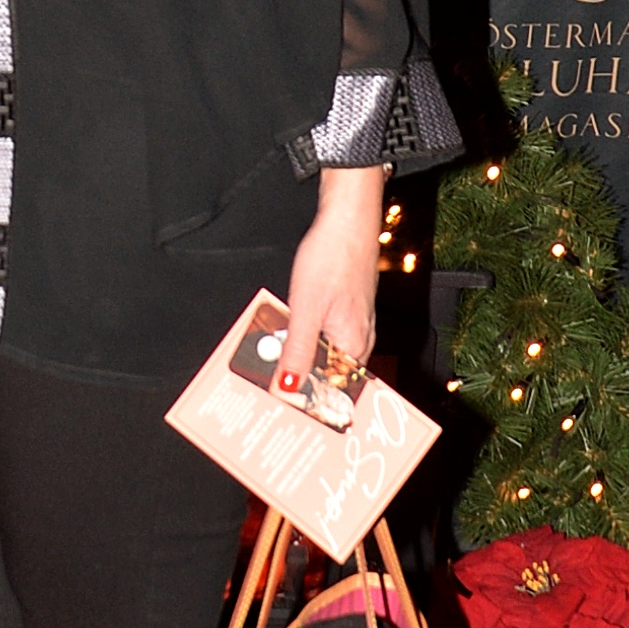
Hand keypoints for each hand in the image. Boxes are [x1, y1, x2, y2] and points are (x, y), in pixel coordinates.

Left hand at [277, 165, 383, 386]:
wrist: (347, 220)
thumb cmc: (332, 257)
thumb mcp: (306, 308)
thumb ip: (298, 350)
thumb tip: (288, 386)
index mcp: (354, 345)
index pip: (332, 388)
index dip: (307, 399)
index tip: (282, 407)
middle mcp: (359, 339)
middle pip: (326, 372)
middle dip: (299, 380)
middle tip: (269, 388)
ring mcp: (353, 324)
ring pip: (322, 353)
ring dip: (297, 358)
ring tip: (270, 363)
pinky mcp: (344, 310)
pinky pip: (322, 334)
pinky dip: (302, 338)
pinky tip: (284, 335)